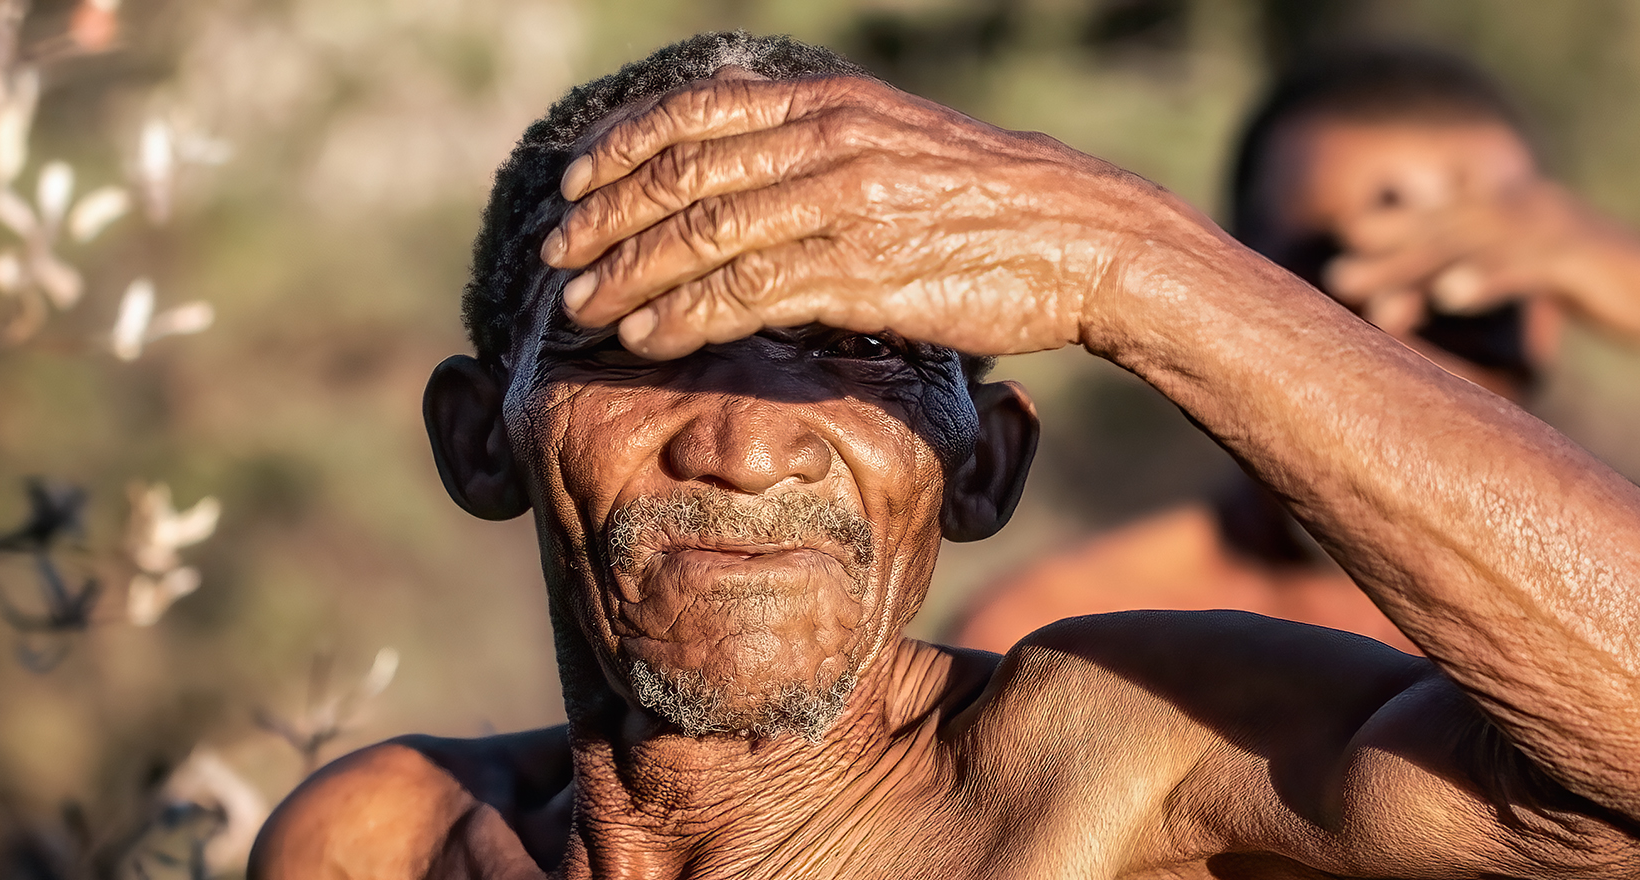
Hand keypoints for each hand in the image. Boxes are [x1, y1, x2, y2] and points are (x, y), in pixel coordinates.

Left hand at [538, 72, 1211, 358]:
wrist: (1085, 239)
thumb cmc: (995, 207)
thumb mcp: (900, 147)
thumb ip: (824, 153)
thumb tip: (753, 177)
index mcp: (831, 103)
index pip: (695, 113)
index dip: (620, 148)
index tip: (573, 183)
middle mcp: (827, 141)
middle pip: (680, 172)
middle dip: (603, 216)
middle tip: (554, 252)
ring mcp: (842, 205)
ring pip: (700, 233)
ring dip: (625, 272)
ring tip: (580, 306)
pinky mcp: (862, 272)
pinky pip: (744, 294)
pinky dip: (680, 316)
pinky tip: (644, 336)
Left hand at [1321, 174, 1639, 346]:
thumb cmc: (1598, 286)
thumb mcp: (1534, 270)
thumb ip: (1487, 265)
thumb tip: (1433, 283)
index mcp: (1512, 204)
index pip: (1439, 215)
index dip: (1391, 228)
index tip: (1340, 248)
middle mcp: (1525, 204)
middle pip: (1444, 229)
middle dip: (1388, 255)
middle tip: (1335, 279)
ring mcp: (1551, 227)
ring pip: (1473, 246)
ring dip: (1420, 273)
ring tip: (1375, 303)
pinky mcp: (1579, 256)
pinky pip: (1523, 266)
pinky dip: (1485, 277)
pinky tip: (1450, 295)